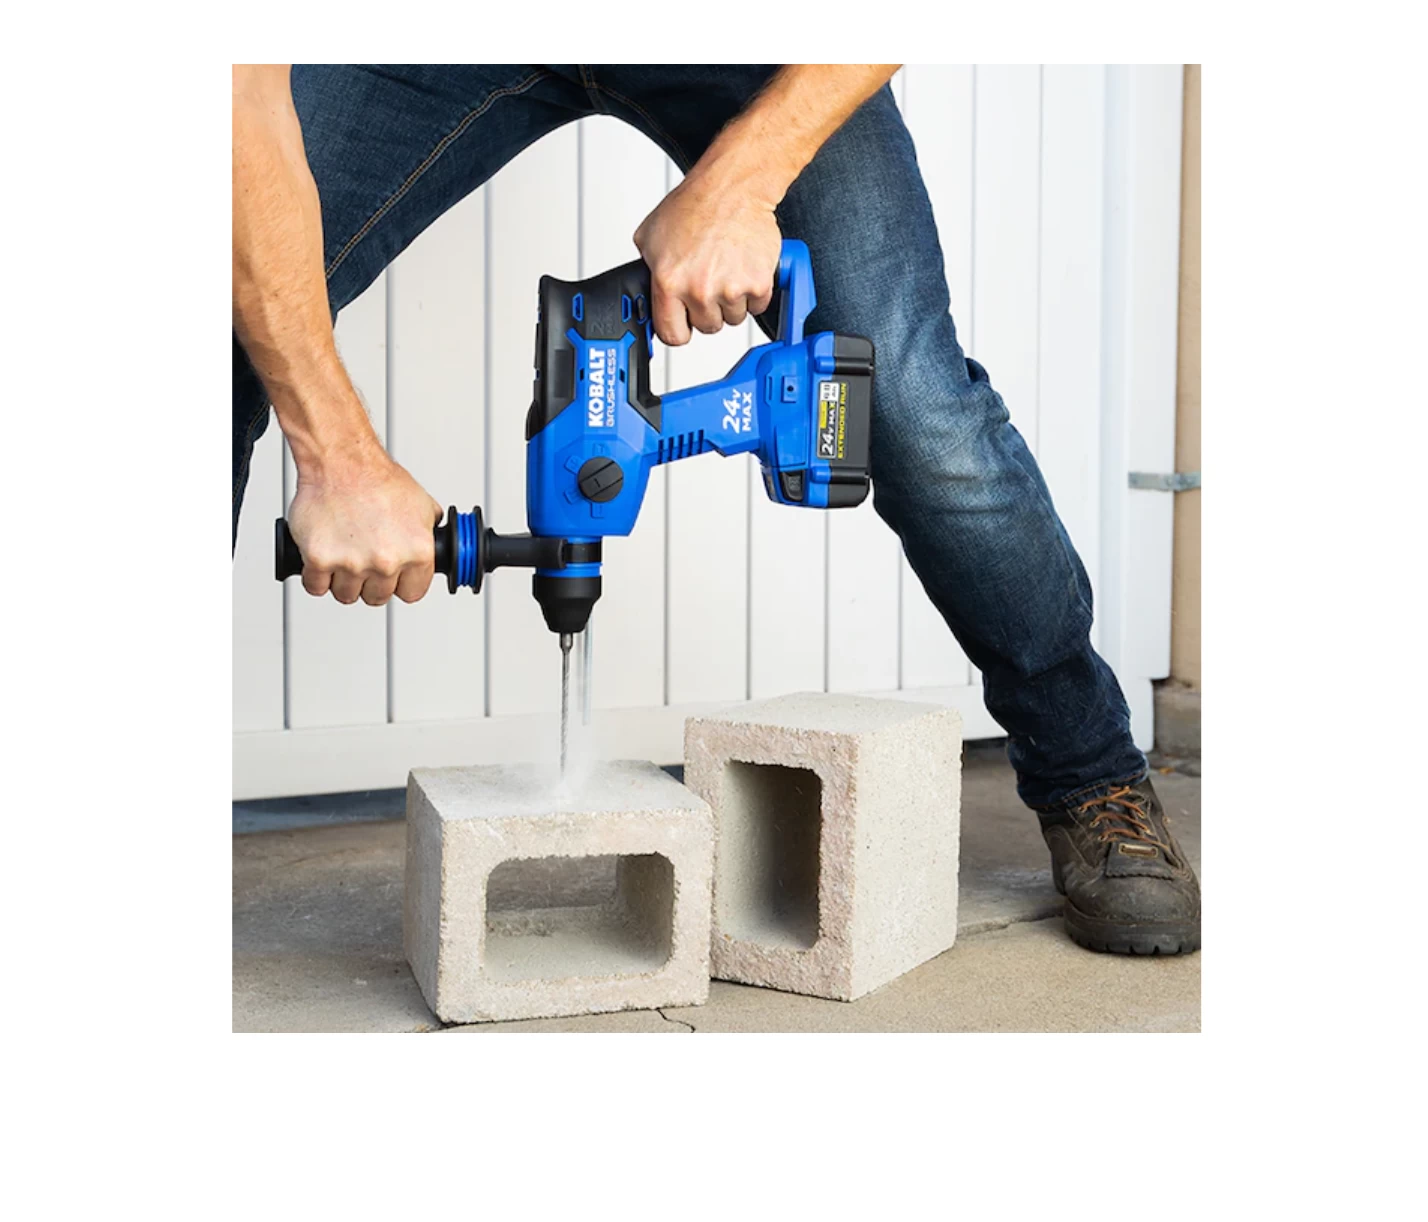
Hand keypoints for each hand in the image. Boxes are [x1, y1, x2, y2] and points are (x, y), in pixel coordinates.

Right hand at [287, 441, 443, 605]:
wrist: (342, 461)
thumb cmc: (378, 479)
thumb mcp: (422, 506)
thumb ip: (429, 533)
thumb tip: (437, 545)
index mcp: (418, 553)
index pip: (412, 594)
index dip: (400, 584)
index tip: (393, 577)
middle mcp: (387, 562)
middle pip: (377, 597)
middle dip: (370, 582)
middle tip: (364, 559)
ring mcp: (352, 563)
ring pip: (346, 594)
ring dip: (343, 580)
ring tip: (343, 554)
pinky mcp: (319, 559)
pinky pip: (316, 586)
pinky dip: (316, 576)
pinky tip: (322, 560)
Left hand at [633, 176, 780, 345]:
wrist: (733, 188)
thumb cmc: (695, 206)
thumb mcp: (650, 237)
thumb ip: (649, 272)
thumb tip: (647, 294)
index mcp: (669, 282)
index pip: (672, 335)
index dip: (679, 328)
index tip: (684, 322)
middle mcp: (700, 290)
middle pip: (707, 327)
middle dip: (708, 309)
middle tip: (709, 281)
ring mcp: (731, 289)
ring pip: (733, 318)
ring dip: (731, 301)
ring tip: (726, 270)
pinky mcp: (758, 284)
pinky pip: (757, 307)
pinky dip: (753, 292)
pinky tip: (743, 269)